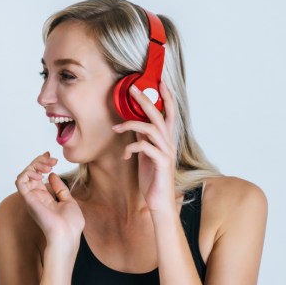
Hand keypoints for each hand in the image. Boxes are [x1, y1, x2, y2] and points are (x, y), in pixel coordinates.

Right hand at [15, 152, 83, 249]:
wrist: (67, 235)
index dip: (43, 164)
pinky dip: (27, 172)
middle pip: (31, 173)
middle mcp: (36, 197)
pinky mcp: (28, 199)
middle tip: (51, 159)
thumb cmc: (70, 225)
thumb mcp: (68, 201)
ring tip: (47, 165)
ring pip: (24, 174)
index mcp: (45, 198)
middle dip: (39, 161)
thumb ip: (60, 189)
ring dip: (34, 165)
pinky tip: (39, 173)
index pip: (38, 177)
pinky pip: (20, 181)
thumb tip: (52, 175)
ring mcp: (31, 198)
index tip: (53, 158)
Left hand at [112, 82, 176, 211]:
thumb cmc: (152, 179)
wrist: (159, 202)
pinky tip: (125, 156)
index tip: (159, 82)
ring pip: (151, 129)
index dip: (166, 98)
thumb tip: (134, 124)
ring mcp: (166, 153)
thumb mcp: (145, 155)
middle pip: (160, 115)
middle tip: (133, 89)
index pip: (169, 114)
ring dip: (131, 124)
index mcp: (165, 141)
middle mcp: (169, 144)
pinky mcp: (161, 163)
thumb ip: (143, 139)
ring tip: (116, 127)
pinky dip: (132, 148)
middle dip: (146, 100)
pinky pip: (145, 147)